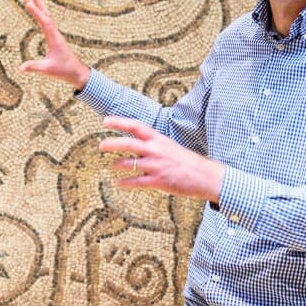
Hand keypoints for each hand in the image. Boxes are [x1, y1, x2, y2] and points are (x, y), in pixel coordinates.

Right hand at [17, 0, 90, 89]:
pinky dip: (42, 15)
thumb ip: (34, 67)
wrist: (76, 72)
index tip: (28, 2)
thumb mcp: (47, 70)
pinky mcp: (55, 38)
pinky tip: (39, 14)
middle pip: (46, 15)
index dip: (36, 12)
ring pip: (47, 17)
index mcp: (54, 39)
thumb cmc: (64, 70)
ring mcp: (56, 35)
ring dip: (41, 6)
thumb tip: (20, 68)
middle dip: (39, 2)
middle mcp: (56, 34)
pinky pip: (48, 23)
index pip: (44, 22)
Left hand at [99, 116, 223, 202]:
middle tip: (101, 146)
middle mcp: (156, 150)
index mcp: (159, 139)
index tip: (105, 121)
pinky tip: (119, 183)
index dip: (119, 122)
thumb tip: (138, 145)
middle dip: (112, 144)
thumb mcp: (170, 147)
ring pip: (130, 164)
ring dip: (118, 164)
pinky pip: (137, 182)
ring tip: (113, 165)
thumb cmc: (187, 162)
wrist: (205, 176)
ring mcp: (156, 166)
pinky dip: (126, 183)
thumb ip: (154, 145)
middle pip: (128, 144)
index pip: (136, 126)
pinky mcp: (158, 181)